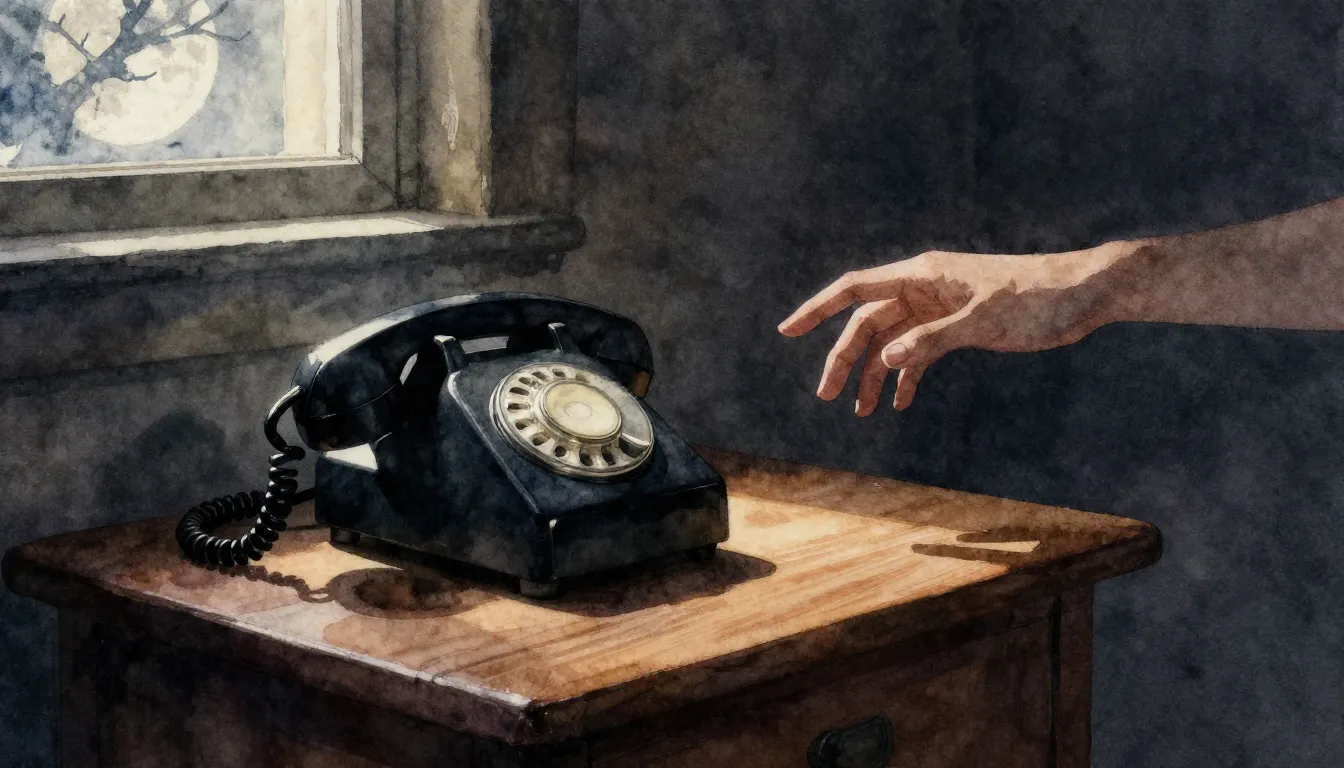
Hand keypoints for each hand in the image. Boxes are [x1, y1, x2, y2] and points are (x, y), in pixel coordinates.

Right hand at [778, 244, 1138, 414]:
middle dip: (844, 359)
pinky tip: (899, 402)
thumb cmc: (1038, 298)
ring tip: (860, 412)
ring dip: (874, 374)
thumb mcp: (984, 320)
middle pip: (868, 323)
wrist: (1086, 294)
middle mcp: (924, 288)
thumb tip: (885, 361)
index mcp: (922, 275)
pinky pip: (920, 351)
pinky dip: (907, 376)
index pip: (855, 289)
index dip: (817, 309)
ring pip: (892, 341)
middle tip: (827, 397)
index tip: (786, 331)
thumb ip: (932, 339)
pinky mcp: (959, 325)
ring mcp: (939, 307)